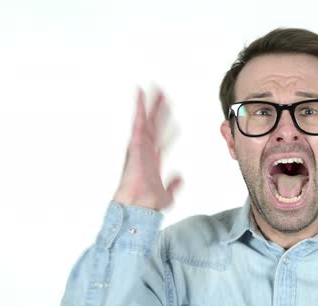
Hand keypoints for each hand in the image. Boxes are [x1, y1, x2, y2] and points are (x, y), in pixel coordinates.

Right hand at [113, 89, 181, 209]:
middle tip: (164, 96)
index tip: (172, 119)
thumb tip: (181, 178)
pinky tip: (141, 93)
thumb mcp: (167, 194)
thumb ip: (174, 185)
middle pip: (154, 125)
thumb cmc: (147, 202)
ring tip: (156, 89)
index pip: (162, 139)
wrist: (139, 204)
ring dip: (152, 104)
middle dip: (159, 111)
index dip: (168, 128)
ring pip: (148, 119)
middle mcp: (147, 150)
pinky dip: (139, 106)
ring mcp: (141, 145)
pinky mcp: (137, 142)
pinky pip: (139, 121)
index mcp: (153, 160)